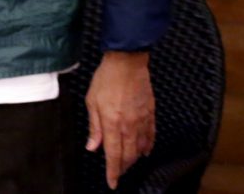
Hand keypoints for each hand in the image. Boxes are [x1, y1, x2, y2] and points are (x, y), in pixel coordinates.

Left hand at [85, 51, 154, 188]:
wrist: (127, 63)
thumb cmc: (106, 79)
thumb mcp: (92, 101)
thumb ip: (94, 126)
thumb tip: (93, 146)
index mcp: (112, 123)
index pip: (113, 155)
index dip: (113, 171)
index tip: (112, 183)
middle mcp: (129, 126)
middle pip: (128, 155)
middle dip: (123, 167)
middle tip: (117, 173)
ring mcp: (142, 120)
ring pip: (140, 147)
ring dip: (134, 158)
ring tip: (128, 163)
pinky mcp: (150, 113)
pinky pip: (151, 135)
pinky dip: (148, 146)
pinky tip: (145, 151)